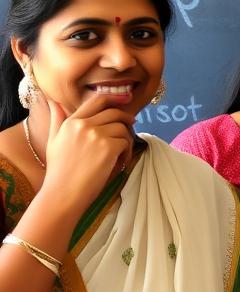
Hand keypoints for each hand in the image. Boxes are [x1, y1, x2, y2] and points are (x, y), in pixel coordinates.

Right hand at [38, 95, 135, 209]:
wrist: (62, 193)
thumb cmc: (59, 171)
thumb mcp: (53, 141)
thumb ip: (57, 120)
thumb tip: (54, 102)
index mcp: (71, 122)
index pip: (97, 100)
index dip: (115, 98)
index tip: (126, 100)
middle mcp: (84, 125)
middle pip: (114, 112)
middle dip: (126, 118)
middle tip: (133, 123)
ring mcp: (96, 136)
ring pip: (122, 128)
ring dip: (126, 139)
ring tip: (120, 152)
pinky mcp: (108, 147)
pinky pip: (126, 142)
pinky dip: (127, 152)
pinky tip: (119, 162)